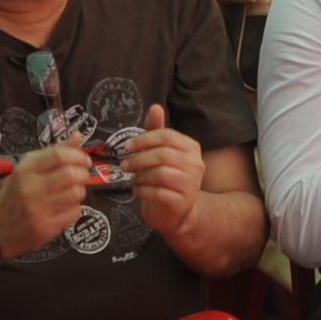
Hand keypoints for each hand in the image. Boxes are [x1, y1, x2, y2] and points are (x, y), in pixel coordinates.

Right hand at [0, 138, 98, 256]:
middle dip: (83, 173)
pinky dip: (74, 208)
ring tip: (72, 192)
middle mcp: (30, 188)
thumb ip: (53, 152)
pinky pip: (74, 212)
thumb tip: (78, 135)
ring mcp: (38, 209)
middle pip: (71, 174)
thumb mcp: (27, 168)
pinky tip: (64, 208)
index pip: (59, 155)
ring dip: (79, 191)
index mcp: (25, 169)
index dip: (78, 156)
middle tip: (81, 176)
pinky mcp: (46, 228)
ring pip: (76, 193)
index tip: (84, 160)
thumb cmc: (15, 193)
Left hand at [120, 102, 206, 238]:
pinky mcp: (182, 203)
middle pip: (163, 155)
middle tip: (124, 165)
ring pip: (160, 174)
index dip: (143, 139)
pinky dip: (142, 191)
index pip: (167, 136)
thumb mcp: (161, 153)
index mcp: (191, 148)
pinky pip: (157, 193)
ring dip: (140, 176)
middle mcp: (196, 165)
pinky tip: (138, 191)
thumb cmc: (165, 178)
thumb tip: (155, 106)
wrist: (176, 212)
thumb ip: (156, 131)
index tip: (126, 146)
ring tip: (133, 179)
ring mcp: (191, 185)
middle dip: (138, 159)